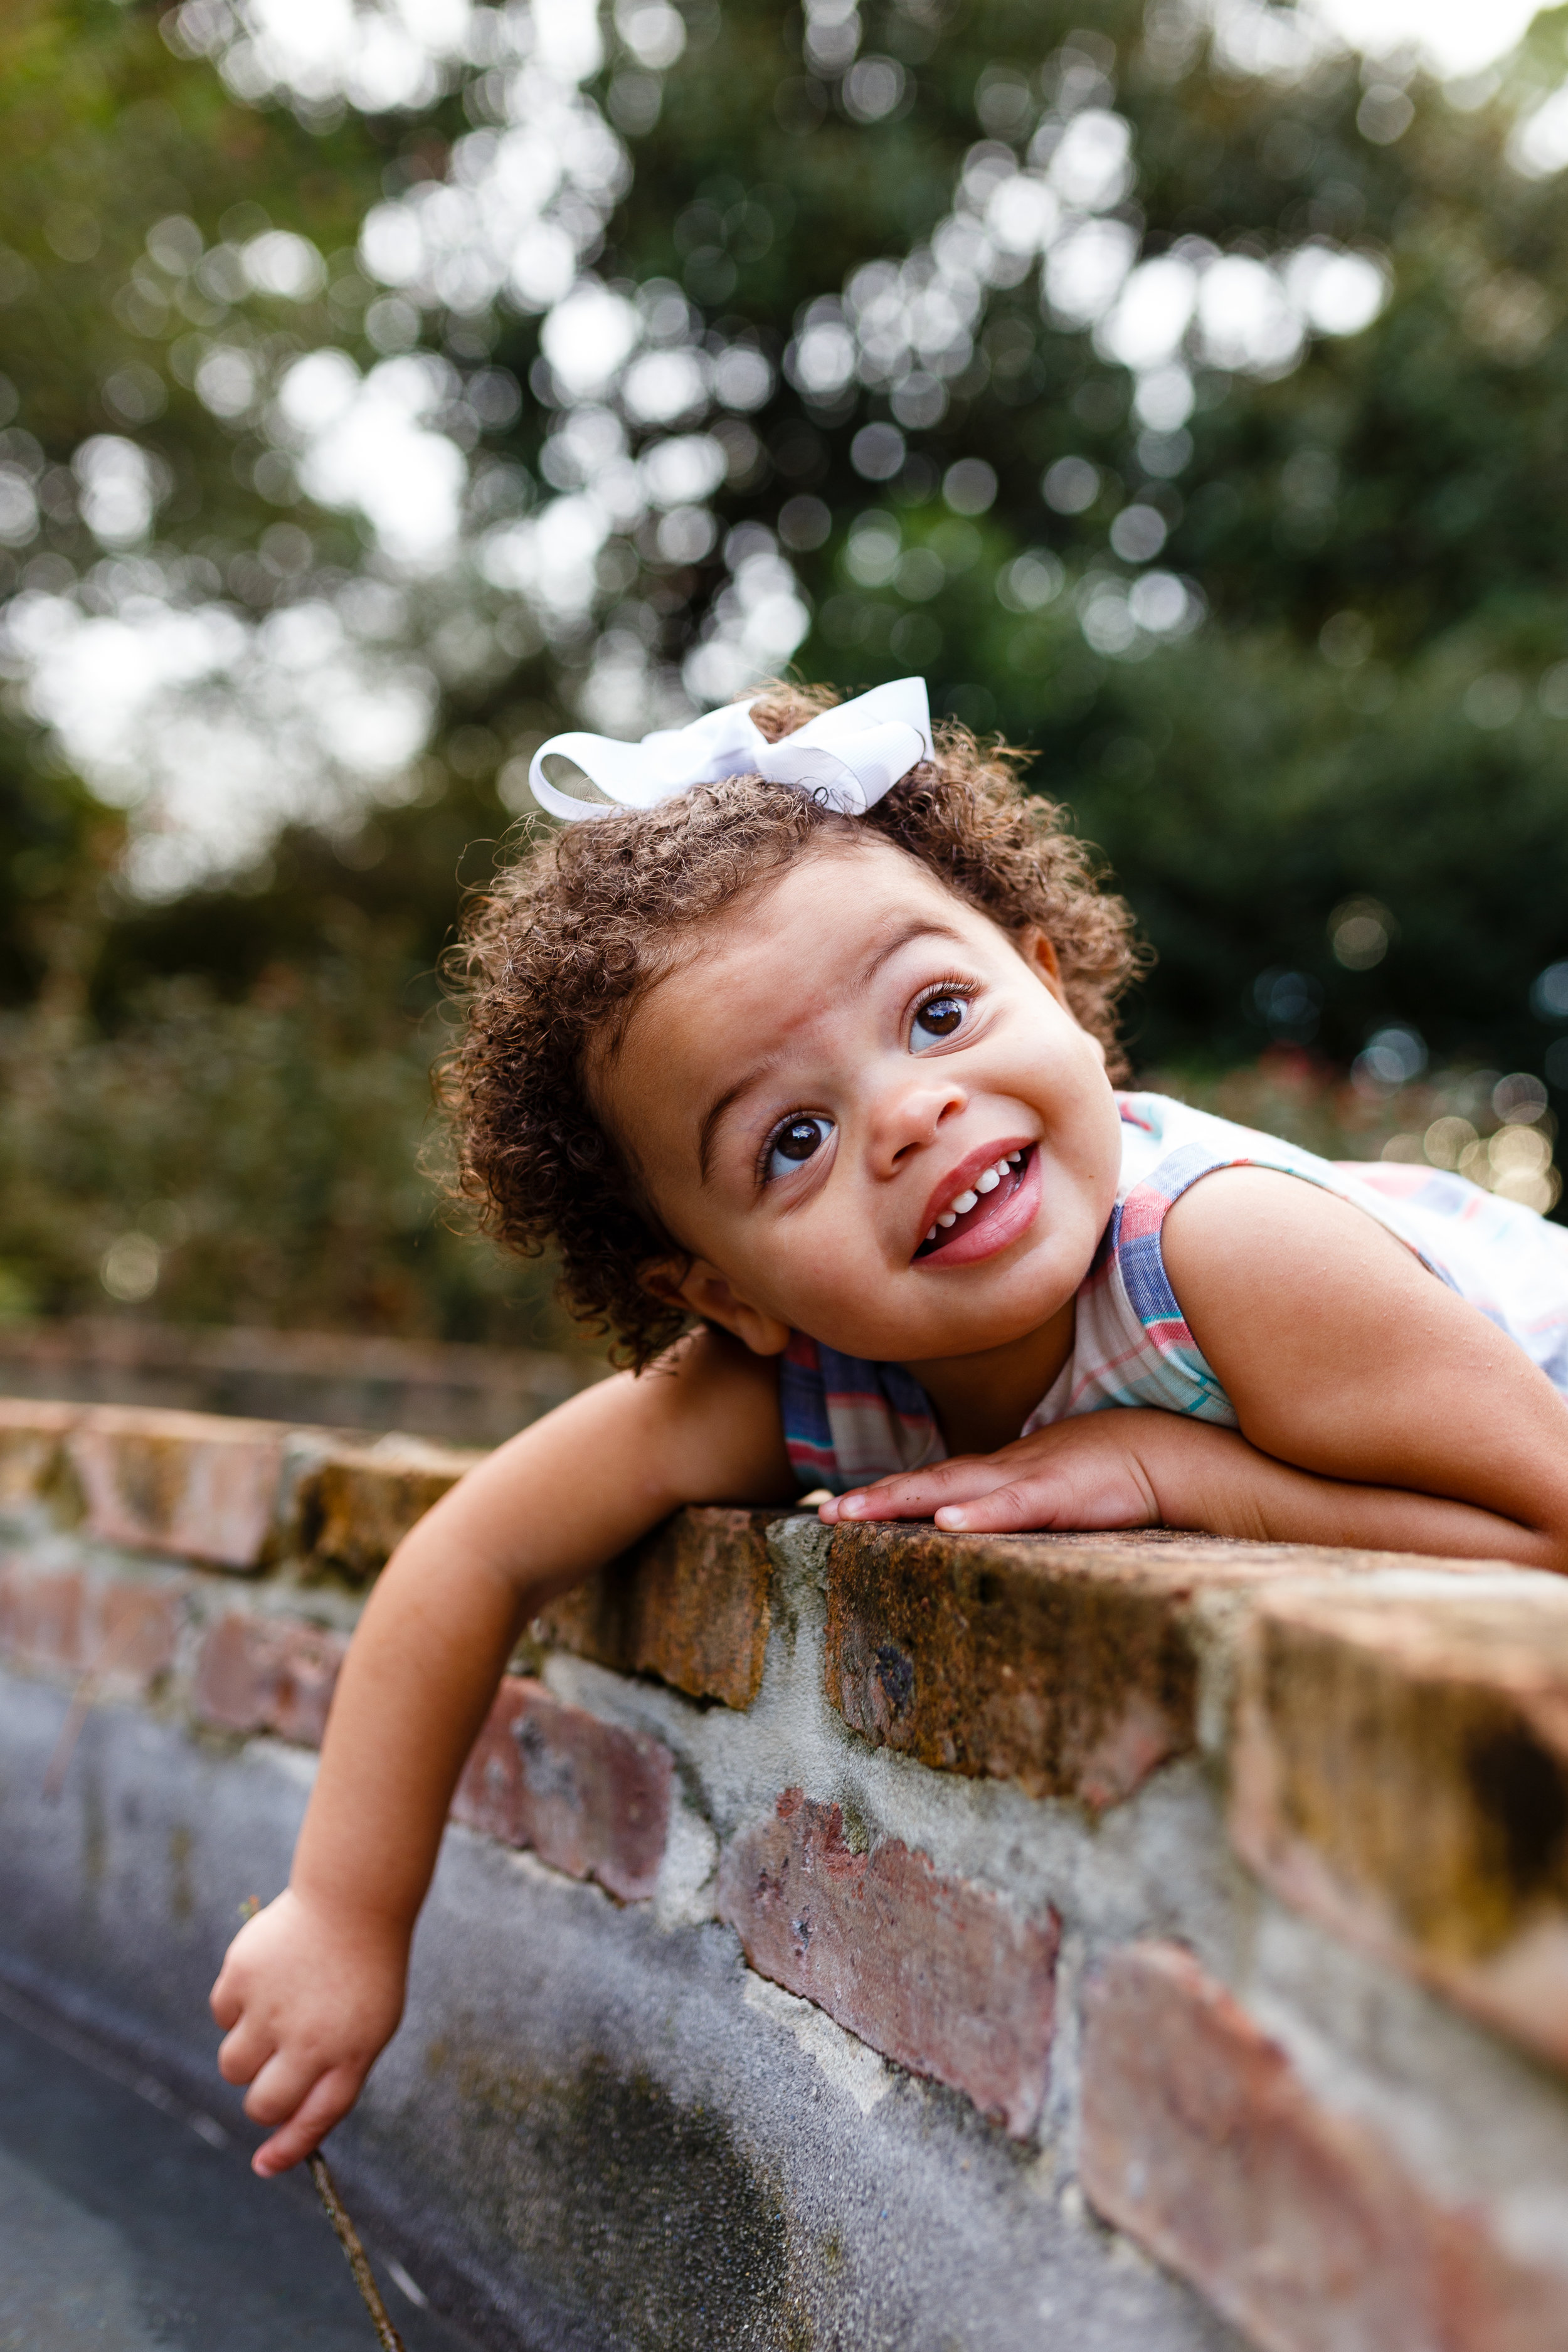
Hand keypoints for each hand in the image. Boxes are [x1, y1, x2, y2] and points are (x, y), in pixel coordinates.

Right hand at [210, 1886, 408, 2175]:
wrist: (354, 1898)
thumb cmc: (366, 1968)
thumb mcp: (371, 2026)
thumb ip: (332, 2073)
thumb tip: (281, 2121)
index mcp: (349, 2054)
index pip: (313, 2120)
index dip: (286, 2150)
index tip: (264, 2165)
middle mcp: (308, 2039)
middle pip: (263, 2104)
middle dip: (263, 2100)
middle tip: (274, 2070)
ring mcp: (271, 2008)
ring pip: (233, 2066)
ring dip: (247, 2054)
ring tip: (275, 2014)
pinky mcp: (242, 1976)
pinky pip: (222, 2016)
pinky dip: (237, 2006)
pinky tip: (269, 1977)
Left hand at [819, 1409, 1188, 1534]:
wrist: (1171, 1450)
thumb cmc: (1115, 1469)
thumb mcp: (1055, 1486)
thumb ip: (1019, 1503)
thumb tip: (983, 1524)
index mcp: (1002, 1472)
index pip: (934, 1481)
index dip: (887, 1494)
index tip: (840, 1509)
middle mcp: (1003, 1470)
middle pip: (928, 1481)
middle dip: (874, 1498)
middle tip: (825, 1516)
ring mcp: (1029, 1477)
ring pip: (953, 1489)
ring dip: (901, 1501)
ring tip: (853, 1514)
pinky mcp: (1062, 1493)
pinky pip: (1014, 1505)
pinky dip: (979, 1514)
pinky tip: (947, 1525)